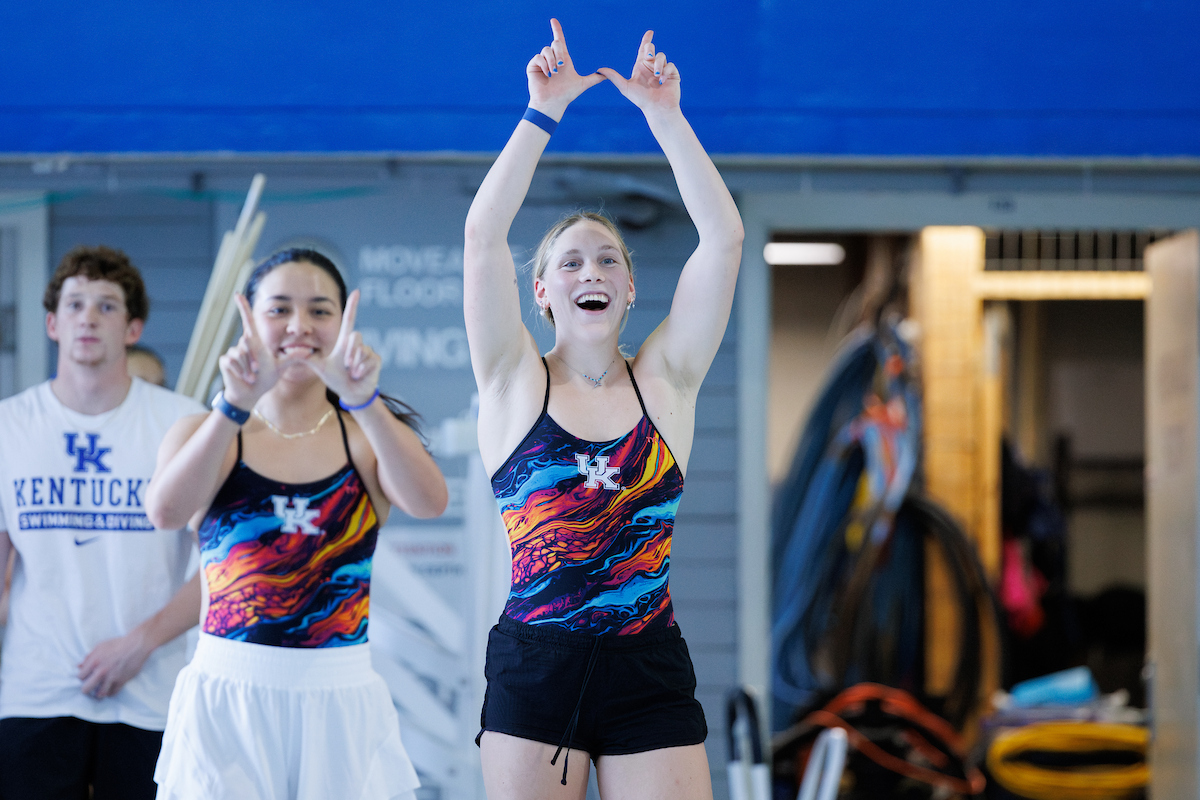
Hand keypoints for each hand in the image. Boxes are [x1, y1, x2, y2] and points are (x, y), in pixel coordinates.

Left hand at [78, 630, 151, 699]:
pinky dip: (111, 693)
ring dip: (99, 693)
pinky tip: (110, 690)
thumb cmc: (118, 644)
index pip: (80, 677)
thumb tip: (78, 666)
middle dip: (86, 689)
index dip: (82, 678)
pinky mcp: (122, 680)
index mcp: (94, 661)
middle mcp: (101, 671)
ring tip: (100, 692)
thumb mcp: (100, 646)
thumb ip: (89, 657)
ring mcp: (112, 677)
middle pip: (86, 689)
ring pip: (100, 693)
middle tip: (90, 688)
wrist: (137, 645)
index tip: (86, 678)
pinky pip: (113, 692)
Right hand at [217, 294, 282, 409]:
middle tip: (258, 370)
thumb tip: (309, 351)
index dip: (243, 307)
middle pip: (248, 342)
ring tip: (252, 375)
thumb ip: (293, 356)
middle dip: (255, 359)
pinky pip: (233, 362)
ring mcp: (234, 352)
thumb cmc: (266, 377)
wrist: (252, 392)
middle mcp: (244, 344)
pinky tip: (245, 377)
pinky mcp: (226, 360)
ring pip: (241, 354)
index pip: (249, 321)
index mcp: (256, 342)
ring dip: (249, 368)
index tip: (238, 293)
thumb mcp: (281, 366)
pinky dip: (242, 372)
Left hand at [301, 290, 380, 405]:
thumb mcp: (319, 367)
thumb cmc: (336, 379)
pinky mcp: (376, 360)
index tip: (356, 291)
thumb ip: (306, 358)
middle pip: (355, 335)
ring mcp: (368, 351)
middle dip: (349, 352)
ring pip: (361, 350)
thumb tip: (288, 351)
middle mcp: (357, 344)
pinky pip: (368, 360)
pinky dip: (361, 370)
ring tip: (352, 373)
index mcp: (344, 342)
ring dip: (354, 365)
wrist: (350, 393)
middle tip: (346, 366)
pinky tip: (359, 375)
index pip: (349, 320)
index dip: (352, 306)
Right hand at [526, 18, 605, 118]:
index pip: (559, 41)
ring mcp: (542, 62)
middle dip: (559, 53)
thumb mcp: (582, 84)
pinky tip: (547, 74)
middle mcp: (552, 58)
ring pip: (546, 50)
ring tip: (554, 73)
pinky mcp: (533, 67)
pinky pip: (538, 57)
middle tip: (561, 66)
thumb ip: (594, 78)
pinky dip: (544, 65)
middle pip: (555, 43)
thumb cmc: (566, 94)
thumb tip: (607, 75)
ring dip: (552, 61)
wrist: (553, 103)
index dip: (557, 30)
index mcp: (562, 59)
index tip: (553, 20)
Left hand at [597, 31, 680, 115]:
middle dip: (650, 49)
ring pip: (661, 57)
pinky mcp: (672, 74)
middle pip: (652, 49)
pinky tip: (662, 81)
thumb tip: (599, 70)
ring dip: (658, 64)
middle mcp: (652, 66)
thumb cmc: (641, 100)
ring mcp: (663, 70)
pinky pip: (670, 65)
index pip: (644, 50)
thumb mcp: (625, 87)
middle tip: (648, 58)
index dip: (647, 40)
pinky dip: (666, 71)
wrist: (656, 109)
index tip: (650, 32)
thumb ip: (613, 77)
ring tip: (656, 76)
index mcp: (641, 67)